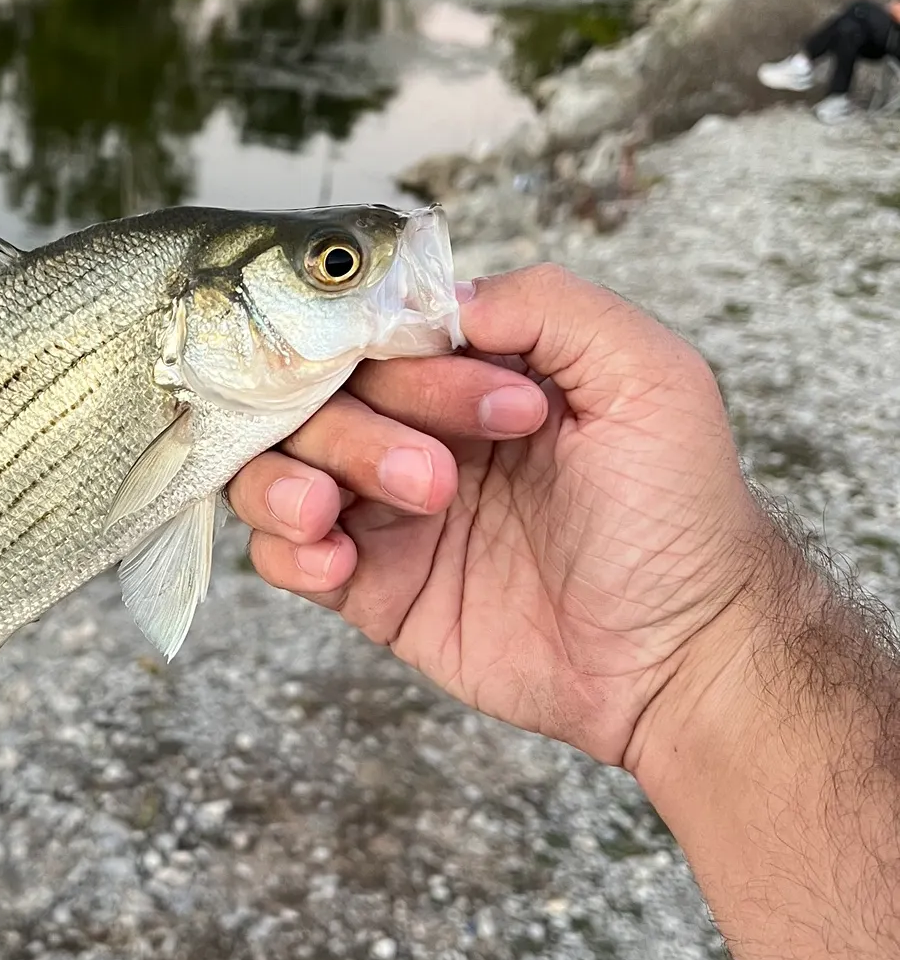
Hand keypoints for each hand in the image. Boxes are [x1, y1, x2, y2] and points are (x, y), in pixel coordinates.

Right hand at [230, 264, 772, 769]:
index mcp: (471, 376)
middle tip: (436, 480)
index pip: (381, 335)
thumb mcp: (649, 375)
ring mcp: (388, 510)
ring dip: (287, 479)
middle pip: (316, 397)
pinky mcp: (372, 587)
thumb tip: (443, 300)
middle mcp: (417, 432)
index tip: (495, 410)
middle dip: (358, 431)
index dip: (406, 362)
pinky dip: (284, 548)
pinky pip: (281, 554)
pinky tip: (336, 561)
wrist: (683, 659)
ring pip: (276, 464)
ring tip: (330, 512)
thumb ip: (550, 305)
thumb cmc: (681, 515)